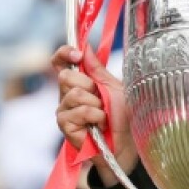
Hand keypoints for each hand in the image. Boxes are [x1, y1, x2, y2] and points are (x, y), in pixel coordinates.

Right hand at [53, 46, 136, 175]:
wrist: (128, 142)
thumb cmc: (122, 116)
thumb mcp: (113, 87)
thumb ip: (97, 68)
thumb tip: (86, 47)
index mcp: (78, 82)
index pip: (59, 62)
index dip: (64, 53)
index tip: (78, 54)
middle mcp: (66, 95)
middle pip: (66, 76)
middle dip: (89, 85)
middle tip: (101, 99)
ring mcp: (64, 111)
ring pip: (74, 94)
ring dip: (96, 104)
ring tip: (103, 115)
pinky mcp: (65, 126)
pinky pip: (78, 111)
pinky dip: (95, 116)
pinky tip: (100, 125)